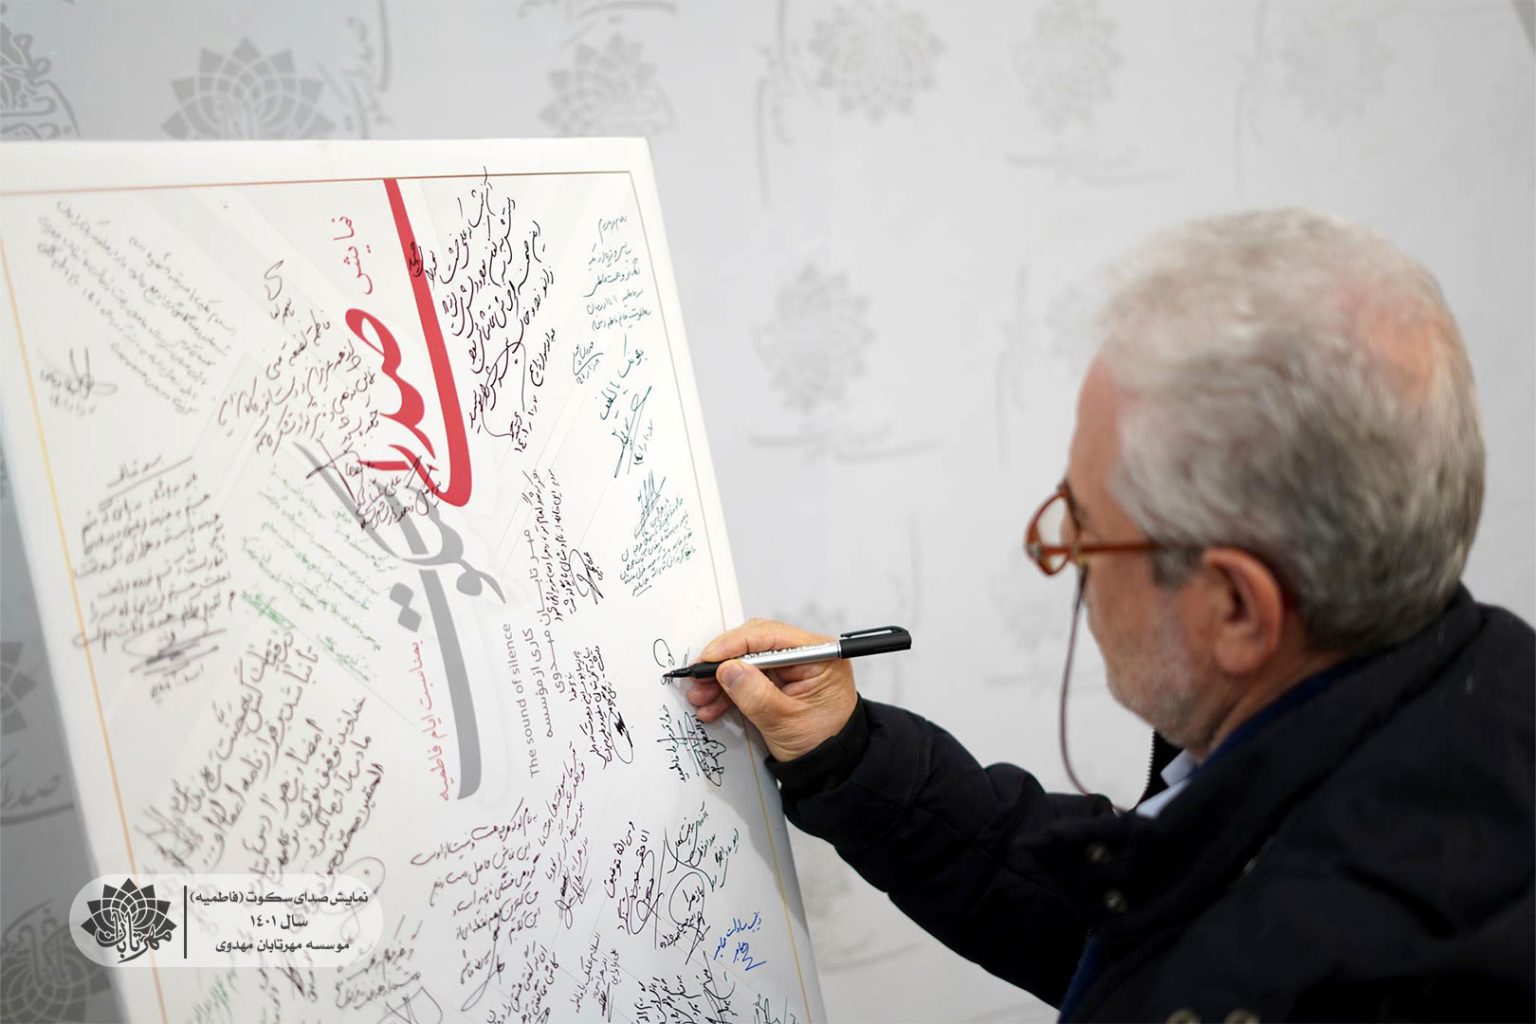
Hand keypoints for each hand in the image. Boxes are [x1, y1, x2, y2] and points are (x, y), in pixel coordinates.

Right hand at [686, 618, 858, 761]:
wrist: (832, 767)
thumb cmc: (822, 743)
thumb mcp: (785, 722)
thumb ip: (755, 695)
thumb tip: (727, 669)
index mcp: (818, 655)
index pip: (770, 635)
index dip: (734, 645)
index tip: (707, 659)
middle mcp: (805, 654)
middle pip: (754, 644)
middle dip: (723, 664)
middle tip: (698, 681)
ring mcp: (791, 667)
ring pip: (747, 662)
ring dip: (721, 680)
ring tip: (701, 699)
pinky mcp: (779, 681)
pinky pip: (748, 678)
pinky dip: (729, 692)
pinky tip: (713, 707)